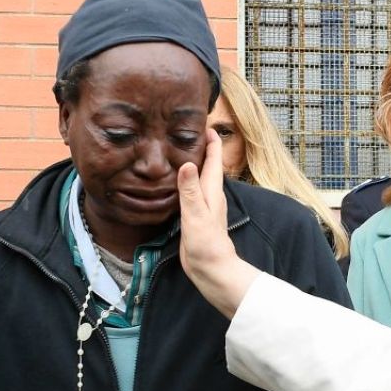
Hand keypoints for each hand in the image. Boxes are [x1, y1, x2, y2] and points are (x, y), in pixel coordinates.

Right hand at [178, 128, 258, 318]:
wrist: (212, 270)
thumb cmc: (206, 244)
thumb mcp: (195, 215)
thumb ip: (190, 190)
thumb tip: (188, 163)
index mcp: (212, 191)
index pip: (213, 159)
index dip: (210, 140)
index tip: (202, 121)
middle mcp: (210, 195)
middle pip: (207, 165)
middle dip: (201, 146)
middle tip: (188, 129)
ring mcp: (204, 206)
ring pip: (199, 177)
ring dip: (194, 162)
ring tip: (180, 148)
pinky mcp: (196, 216)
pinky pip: (191, 191)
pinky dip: (186, 181)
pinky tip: (177, 181)